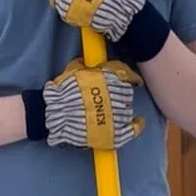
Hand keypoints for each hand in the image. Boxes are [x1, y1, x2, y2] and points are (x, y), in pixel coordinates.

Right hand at [23, 59, 145, 149]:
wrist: (58, 116)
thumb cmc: (63, 93)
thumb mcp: (74, 71)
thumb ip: (84, 66)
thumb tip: (88, 62)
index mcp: (109, 80)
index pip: (125, 77)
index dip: (125, 80)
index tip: (129, 81)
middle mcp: (117, 96)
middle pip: (126, 95)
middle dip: (121, 96)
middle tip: (112, 98)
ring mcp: (118, 116)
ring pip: (128, 110)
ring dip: (123, 109)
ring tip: (116, 111)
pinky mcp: (116, 133)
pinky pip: (132, 130)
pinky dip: (137, 126)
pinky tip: (138, 122)